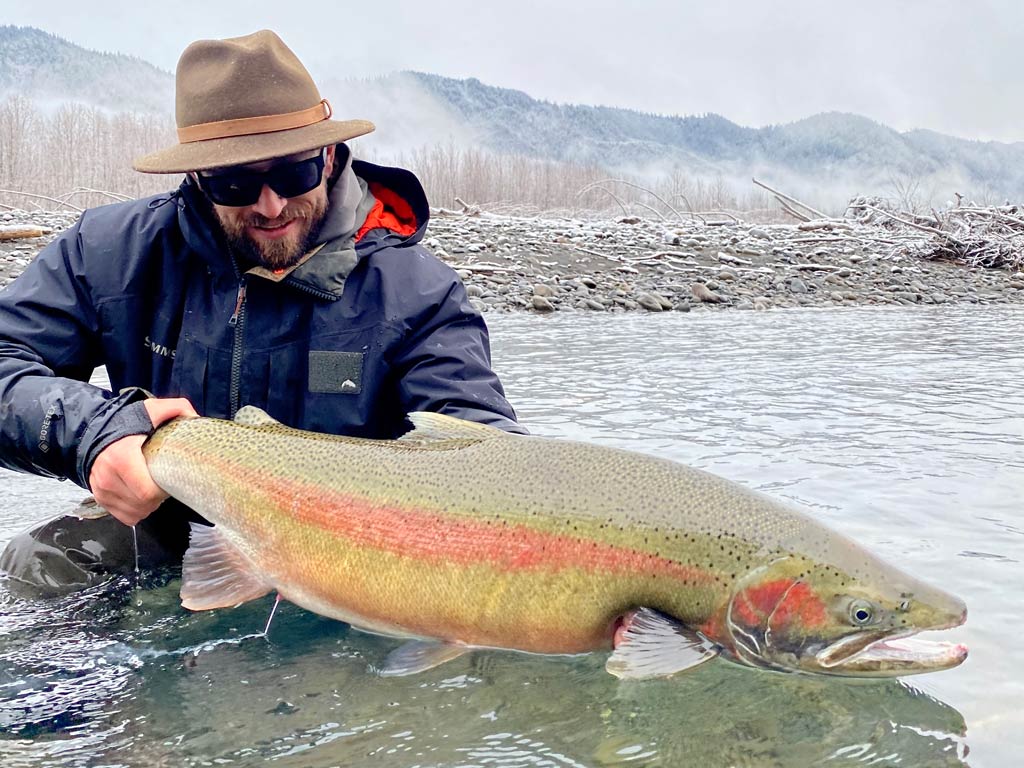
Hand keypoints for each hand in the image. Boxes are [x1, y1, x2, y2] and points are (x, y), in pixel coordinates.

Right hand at [88, 397, 197, 525]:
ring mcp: (102, 490)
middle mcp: (108, 478)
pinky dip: (137, 510)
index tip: (170, 478)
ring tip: (152, 488)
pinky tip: (141, 496)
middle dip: (158, 498)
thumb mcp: (151, 410)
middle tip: (164, 483)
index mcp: (121, 458)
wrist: (93, 431)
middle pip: (143, 504)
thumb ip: (175, 408)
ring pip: (135, 512)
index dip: (164, 489)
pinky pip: (125, 516)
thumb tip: (195, 418)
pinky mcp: (100, 499)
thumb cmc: (126, 424)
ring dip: (149, 505)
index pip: (147, 492)